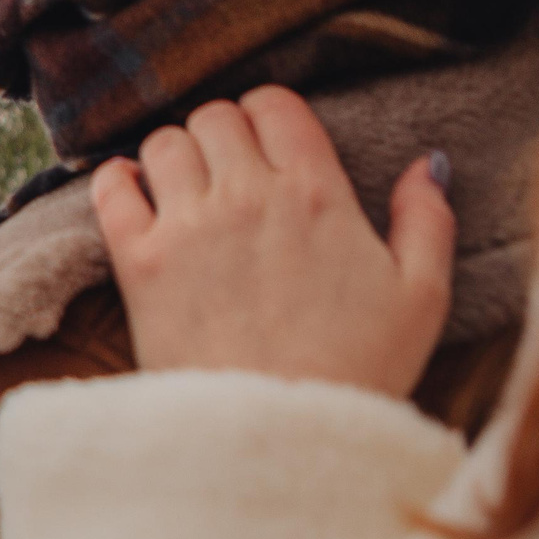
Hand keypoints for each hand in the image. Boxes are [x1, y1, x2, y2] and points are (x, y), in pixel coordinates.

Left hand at [94, 87, 455, 396]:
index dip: (269, 117)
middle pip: (214, 116)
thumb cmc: (356, 370)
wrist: (280, 433)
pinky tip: (133, 197)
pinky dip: (116, 181)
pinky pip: (110, 189)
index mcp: (317, 192)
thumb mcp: (422, 295)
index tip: (269, 145)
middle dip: (221, 134)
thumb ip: (427, 219)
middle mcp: (247, 195)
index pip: (275, 105)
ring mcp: (187, 225)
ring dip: (173, 156)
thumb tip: (429, 163)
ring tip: (184, 190)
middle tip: (227, 172)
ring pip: (162, 143)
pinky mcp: (138, 263)